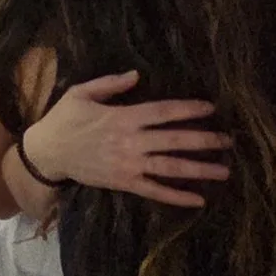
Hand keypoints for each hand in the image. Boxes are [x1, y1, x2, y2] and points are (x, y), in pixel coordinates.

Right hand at [22, 71, 232, 208]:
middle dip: (204, 140)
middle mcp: (130, 141)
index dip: (188, 110)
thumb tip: (137, 75)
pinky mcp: (123, 182)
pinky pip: (154, 191)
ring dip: (199, 169)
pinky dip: (176, 196)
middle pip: (174, 140)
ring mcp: (128, 164)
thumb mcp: (81, 93)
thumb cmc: (64, 119)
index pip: (163, 112)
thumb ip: (110, 84)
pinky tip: (198, 200)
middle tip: (228, 142)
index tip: (210, 109)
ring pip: (170, 167)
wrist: (47, 153)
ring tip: (224, 171)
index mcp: (122, 117)